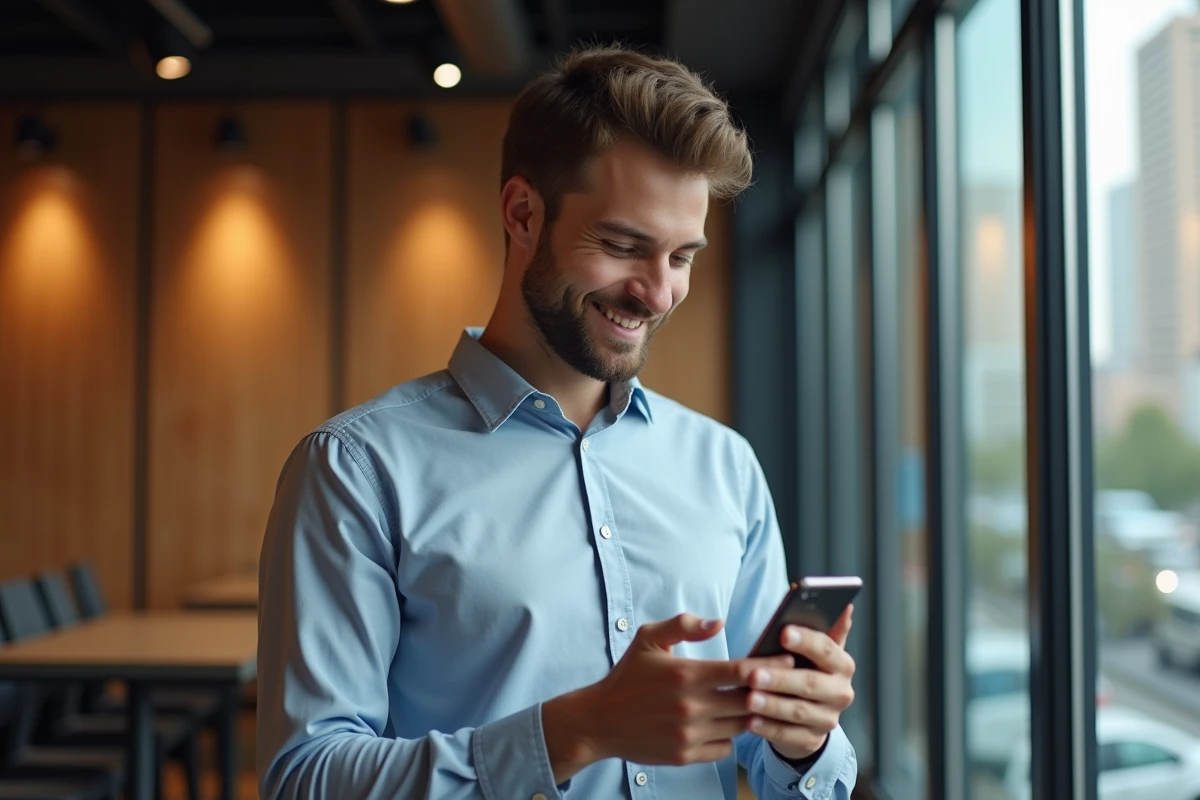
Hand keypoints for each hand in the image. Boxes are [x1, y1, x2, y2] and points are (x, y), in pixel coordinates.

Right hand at [542, 613, 792, 783]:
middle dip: (766, 692)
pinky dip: (730, 737)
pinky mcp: (685, 756)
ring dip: (749, 715)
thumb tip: (718, 622)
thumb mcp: (648, 638)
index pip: (742, 671)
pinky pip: (725, 748)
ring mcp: (689, 734)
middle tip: (780, 683)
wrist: (599, 721)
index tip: (787, 660)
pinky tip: (724, 724)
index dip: (769, 666)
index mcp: (686, 674)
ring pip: (740, 726)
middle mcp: (691, 706)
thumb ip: (683, 625)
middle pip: (748, 700)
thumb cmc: (627, 676)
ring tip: (754, 703)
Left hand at [744, 605, 855, 760]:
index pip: (826, 649)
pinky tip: (751, 721)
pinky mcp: (812, 740)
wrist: (811, 715)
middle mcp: (841, 693)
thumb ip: (827, 630)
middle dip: (780, 679)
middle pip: (810, 684)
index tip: (783, 632)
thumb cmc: (807, 669)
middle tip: (753, 675)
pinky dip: (769, 729)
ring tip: (749, 698)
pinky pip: (789, 735)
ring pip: (799, 712)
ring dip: (772, 705)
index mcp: (842, 665)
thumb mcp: (817, 651)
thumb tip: (845, 606)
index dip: (806, 640)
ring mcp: (828, 719)